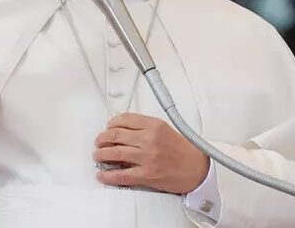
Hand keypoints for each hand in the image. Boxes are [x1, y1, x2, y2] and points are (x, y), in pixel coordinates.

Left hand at [93, 113, 208, 193]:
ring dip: (101, 154)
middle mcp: (149, 139)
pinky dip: (107, 175)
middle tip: (99, 142)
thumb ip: (144, 127)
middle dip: (102, 139)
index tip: (108, 128)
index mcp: (153, 125)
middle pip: (115, 135)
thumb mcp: (164, 129)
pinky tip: (102, 175)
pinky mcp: (146, 175)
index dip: (111, 124)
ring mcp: (146, 157)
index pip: (124, 119)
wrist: (197, 169)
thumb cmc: (182, 150)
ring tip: (98, 156)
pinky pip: (121, 175)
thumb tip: (120, 130)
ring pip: (114, 153)